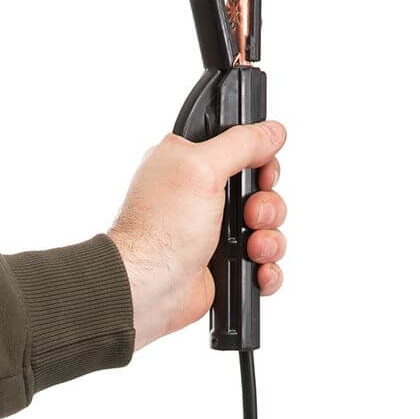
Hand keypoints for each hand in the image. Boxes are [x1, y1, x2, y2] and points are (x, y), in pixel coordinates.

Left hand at [108, 121, 286, 349]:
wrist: (147, 287)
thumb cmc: (159, 230)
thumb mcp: (200, 169)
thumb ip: (241, 144)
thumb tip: (272, 131)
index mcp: (191, 164)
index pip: (244, 152)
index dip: (261, 163)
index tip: (260, 176)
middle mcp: (203, 196)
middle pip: (262, 193)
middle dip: (267, 207)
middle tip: (250, 216)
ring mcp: (214, 232)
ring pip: (267, 229)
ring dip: (268, 240)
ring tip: (251, 249)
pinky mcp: (222, 264)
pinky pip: (262, 263)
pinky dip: (266, 268)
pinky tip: (256, 270)